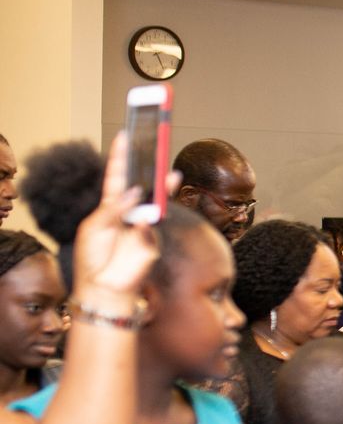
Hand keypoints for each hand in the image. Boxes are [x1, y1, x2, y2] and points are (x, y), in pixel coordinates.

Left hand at [70, 131, 169, 298]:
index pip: (118, 176)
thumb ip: (114, 209)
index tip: (125, 135)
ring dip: (162, 185)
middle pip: (143, 182)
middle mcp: (130, 212)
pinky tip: (146, 212)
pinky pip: (154, 222)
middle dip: (149, 164)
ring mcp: (144, 224)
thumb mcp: (94, 228)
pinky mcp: (153, 239)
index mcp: (111, 206)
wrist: (104, 288)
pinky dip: (151, 215)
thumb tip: (136, 192)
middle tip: (156, 144)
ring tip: (167, 171)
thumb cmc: (94, 259)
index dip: (121, 157)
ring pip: (156, 199)